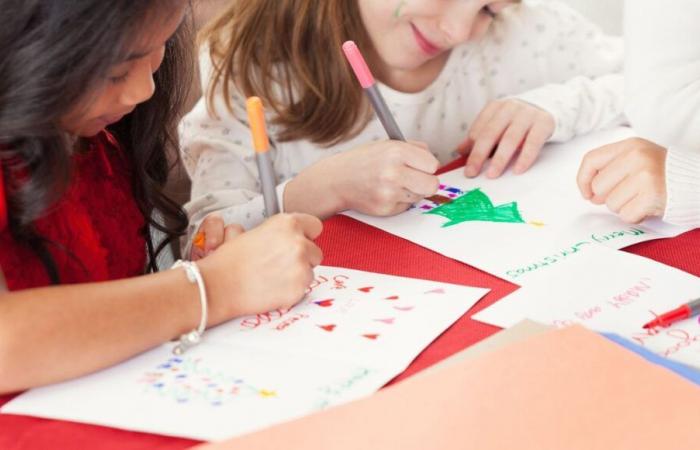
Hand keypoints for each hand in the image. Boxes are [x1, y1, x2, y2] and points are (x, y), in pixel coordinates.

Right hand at [198, 213, 322, 321]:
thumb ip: (281, 233)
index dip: (306, 237)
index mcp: (288, 223)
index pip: (315, 227)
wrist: (218, 285)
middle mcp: (298, 242)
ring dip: (297, 276)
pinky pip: (303, 290)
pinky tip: (272, 289)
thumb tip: (296, 237)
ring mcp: (301, 266)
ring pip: (310, 272)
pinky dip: (291, 291)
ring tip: (272, 278)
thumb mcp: (257, 233)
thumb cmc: (231, 260)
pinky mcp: (299, 287)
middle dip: (302, 259)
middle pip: (315, 252)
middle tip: (280, 265)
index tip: (299, 243)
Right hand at [286, 140, 439, 216]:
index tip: (420, 166)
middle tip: (415, 179)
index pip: (433, 164)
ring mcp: (389, 192)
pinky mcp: (386, 208)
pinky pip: (406, 206)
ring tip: (394, 184)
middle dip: (426, 182)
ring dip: (412, 192)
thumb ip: (413, 149)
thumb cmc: (363, 161)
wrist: (337, 180)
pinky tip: (385, 193)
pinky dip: (399, 201)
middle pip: (432, 184)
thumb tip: (434, 162)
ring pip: (420, 196)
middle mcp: (394, 172)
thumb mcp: (386, 145)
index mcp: (396, 151)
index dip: (427, 166)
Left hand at [460, 99, 554, 177]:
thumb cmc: (517, 120)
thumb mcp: (498, 124)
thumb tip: (459, 151)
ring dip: (500, 159)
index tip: (466, 166)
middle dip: (479, 155)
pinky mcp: (544, 122)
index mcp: (495, 108)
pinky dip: (525, 157)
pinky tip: (517, 170)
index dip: (471, 148)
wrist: (550, 106)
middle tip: (472, 173)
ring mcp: (527, 114)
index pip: (479, 129)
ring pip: (511, 138)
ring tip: (492, 175)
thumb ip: (480, 136)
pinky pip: (533, 142)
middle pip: (491, 133)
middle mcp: (510, 108)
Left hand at [577, 138, 666, 222]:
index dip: (582, 180)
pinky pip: (626, 214)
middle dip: (608, 197)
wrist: (697, 182)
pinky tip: (647, 207)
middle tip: (627, 195)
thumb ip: (612, 170)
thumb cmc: (663, 173)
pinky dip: (634, 216)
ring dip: (623, 207)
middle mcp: (635, 157)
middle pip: (598, 186)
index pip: (591, 160)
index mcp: (629, 146)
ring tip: (641, 198)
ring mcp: (644, 175)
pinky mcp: (651, 195)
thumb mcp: (637, 159)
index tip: (586, 193)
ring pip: (611, 203)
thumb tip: (590, 194)